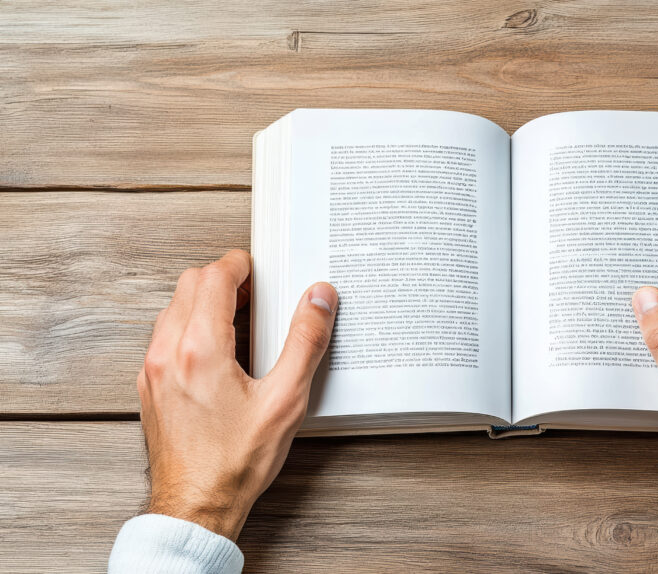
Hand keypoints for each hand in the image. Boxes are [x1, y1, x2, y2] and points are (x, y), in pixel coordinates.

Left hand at [138, 250, 337, 539]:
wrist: (196, 505)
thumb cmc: (234, 462)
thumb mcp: (285, 400)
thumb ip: (305, 342)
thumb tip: (318, 300)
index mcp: (200, 349)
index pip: (213, 278)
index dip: (239, 265)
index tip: (257, 269)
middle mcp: (168, 353)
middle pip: (188, 285)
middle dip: (222, 278)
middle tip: (254, 291)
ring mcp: (152, 370)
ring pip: (172, 309)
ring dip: (204, 301)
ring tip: (239, 318)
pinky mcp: (149, 386)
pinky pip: (164, 336)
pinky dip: (190, 326)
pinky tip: (218, 349)